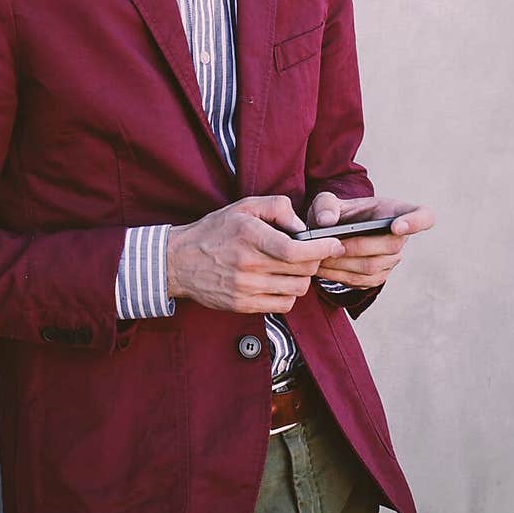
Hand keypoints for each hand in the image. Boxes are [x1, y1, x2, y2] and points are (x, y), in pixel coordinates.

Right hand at [167, 195, 346, 312]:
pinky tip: (280, 282)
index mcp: (250, 236)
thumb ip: (277, 207)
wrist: (178, 261)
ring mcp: (245, 288)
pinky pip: (282, 305)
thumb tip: (302, 225)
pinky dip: (289, 295)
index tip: (334, 244)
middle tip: (312, 253)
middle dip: (314, 261)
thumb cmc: (213, 231)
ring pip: (296, 290)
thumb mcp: (243, 207)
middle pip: (302, 270)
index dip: (322, 249)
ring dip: (302, 278)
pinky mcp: (242, 305)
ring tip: (293, 267)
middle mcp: (248, 264)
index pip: (296, 250)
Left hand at [310, 192, 434, 289]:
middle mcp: (400, 238)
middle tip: (331, 246)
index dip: (416, 222)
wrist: (332, 232)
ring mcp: (391, 260)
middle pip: (391, 247)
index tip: (396, 227)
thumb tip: (327, 222)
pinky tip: (322, 268)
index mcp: (397, 211)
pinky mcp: (377, 277)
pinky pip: (362, 281)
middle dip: (358, 247)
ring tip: (319, 257)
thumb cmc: (337, 212)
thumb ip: (325, 205)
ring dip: (344, 264)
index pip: (424, 217)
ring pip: (373, 267)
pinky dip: (339, 276)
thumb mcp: (327, 201)